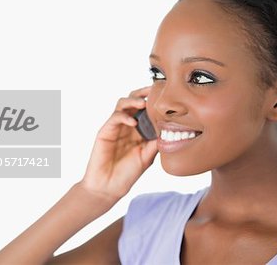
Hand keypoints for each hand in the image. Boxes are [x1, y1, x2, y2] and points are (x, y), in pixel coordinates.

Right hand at [80, 86, 158, 202]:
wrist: (108, 187)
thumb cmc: (127, 174)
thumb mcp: (147, 157)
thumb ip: (156, 143)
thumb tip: (171, 130)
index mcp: (138, 130)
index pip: (145, 109)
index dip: (153, 100)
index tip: (167, 95)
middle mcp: (126, 125)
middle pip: (133, 101)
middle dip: (142, 93)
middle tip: (155, 89)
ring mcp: (115, 127)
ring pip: (122, 104)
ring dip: (132, 100)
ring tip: (143, 103)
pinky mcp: (105, 132)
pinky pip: (114, 118)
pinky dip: (124, 117)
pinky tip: (133, 123)